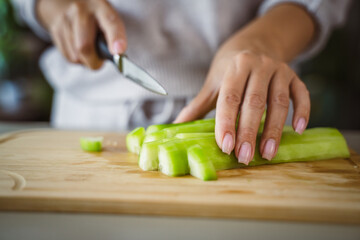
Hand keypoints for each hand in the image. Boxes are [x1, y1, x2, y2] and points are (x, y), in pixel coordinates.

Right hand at [37, 0, 126, 68]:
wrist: (66, 3)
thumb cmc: (94, 17)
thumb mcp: (107, 18)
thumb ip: (113, 34)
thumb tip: (115, 56)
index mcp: (101, 7)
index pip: (110, 22)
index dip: (115, 38)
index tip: (119, 51)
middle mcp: (81, 11)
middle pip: (85, 47)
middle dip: (94, 61)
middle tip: (99, 62)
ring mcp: (65, 20)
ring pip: (76, 56)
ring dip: (86, 61)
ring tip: (89, 51)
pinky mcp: (55, 30)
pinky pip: (68, 57)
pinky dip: (77, 60)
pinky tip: (79, 50)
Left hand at [175, 49, 309, 164]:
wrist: (254, 43)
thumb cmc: (230, 69)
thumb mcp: (213, 83)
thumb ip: (197, 106)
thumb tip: (175, 127)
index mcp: (236, 67)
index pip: (230, 98)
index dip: (227, 123)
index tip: (226, 147)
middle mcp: (259, 66)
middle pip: (255, 103)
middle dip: (249, 132)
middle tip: (245, 157)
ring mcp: (280, 70)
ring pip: (279, 102)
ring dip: (275, 130)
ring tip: (268, 154)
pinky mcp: (295, 77)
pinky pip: (302, 95)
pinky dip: (303, 112)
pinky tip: (299, 130)